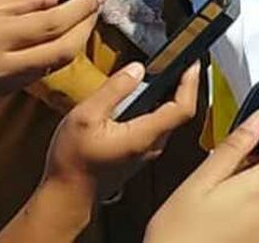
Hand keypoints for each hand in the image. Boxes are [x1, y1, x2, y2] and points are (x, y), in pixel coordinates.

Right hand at [0, 0, 106, 101]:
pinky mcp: (5, 94)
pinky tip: (61, 37)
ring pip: (58, 62)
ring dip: (77, 39)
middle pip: (64, 48)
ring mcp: (4, 84)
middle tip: (97, 4)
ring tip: (83, 17)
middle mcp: (1, 66)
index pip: (54, 22)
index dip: (83, 6)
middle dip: (87, 24)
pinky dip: (58, 53)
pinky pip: (43, 72)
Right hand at [43, 60, 199, 199]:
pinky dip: (157, 107)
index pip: (183, 107)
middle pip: (180, 111)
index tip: (193, 62)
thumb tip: (137, 69)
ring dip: (171, 95)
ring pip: (169, 119)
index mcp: (145, 135)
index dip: (192, 82)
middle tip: (180, 61)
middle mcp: (153, 145)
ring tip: (165, 73)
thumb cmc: (72, 163)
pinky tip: (144, 96)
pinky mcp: (139, 153)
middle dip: (183, 84)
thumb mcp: (86, 117)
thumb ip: (113, 90)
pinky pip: (157, 125)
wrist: (66, 198)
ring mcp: (147, 151)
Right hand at [145, 111, 258, 242]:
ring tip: (209, 207)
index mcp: (257, 189)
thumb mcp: (199, 182)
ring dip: (240, 196)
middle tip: (214, 181)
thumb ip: (232, 148)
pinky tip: (214, 224)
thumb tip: (258, 119)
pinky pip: (253, 221)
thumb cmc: (178, 234)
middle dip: (246, 173)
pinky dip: (238, 217)